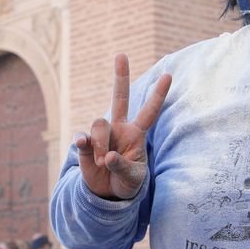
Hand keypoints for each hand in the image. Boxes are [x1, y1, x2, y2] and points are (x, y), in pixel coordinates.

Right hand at [73, 54, 171, 200]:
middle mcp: (119, 129)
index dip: (158, 94)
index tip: (168, 75)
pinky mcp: (85, 144)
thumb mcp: (132, 179)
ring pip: (99, 124)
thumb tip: (107, 157)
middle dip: (121, 76)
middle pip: (119, 98)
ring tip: (102, 162)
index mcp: (136, 134)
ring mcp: (101, 134)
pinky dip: (83, 142)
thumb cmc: (127, 182)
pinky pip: (82, 137)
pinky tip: (84, 146)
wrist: (107, 193)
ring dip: (100, 144)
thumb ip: (122, 167)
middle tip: (121, 55)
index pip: (150, 111)